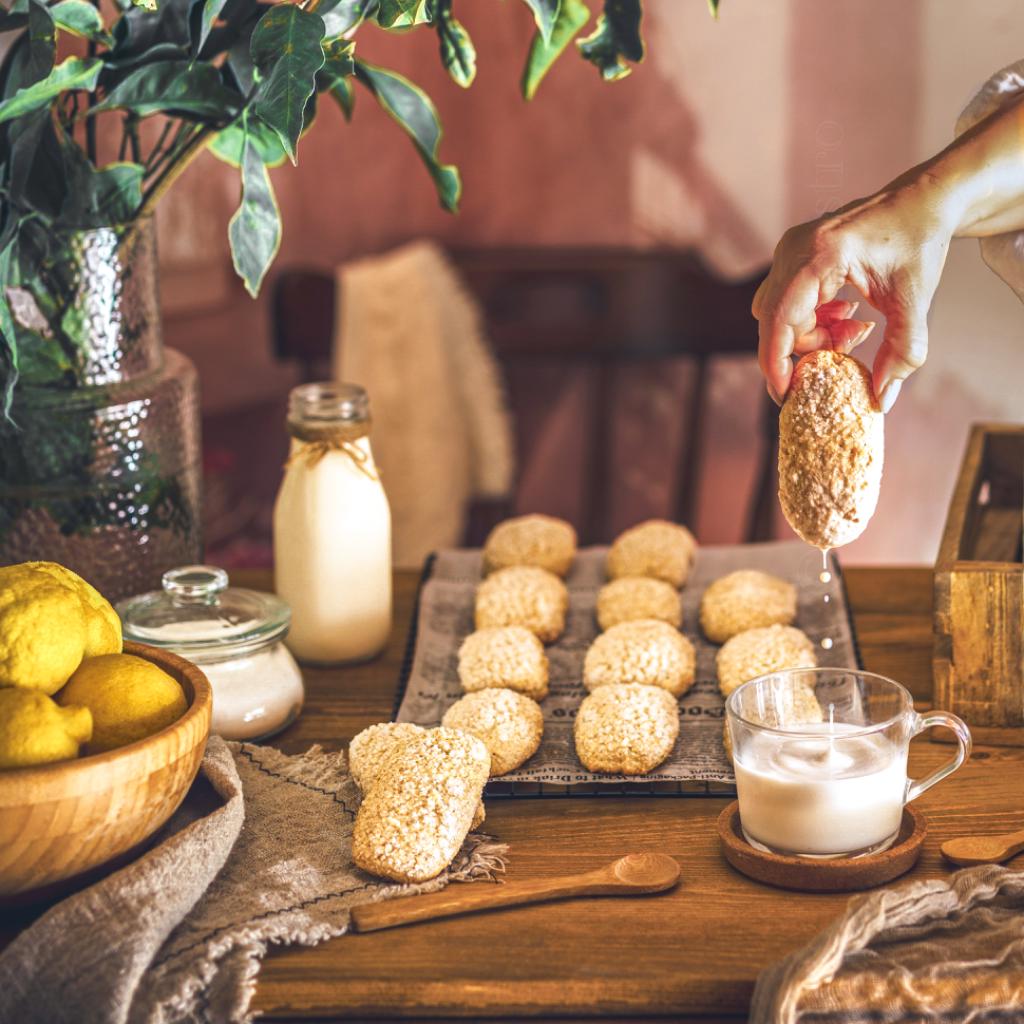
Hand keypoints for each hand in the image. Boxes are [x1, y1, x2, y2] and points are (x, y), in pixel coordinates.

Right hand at [752, 183, 952, 411]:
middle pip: (776, 321)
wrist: (922, 202)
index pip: (781, 318)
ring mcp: (790, 250)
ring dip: (811, 333)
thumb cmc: (919, 242)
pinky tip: (845, 313)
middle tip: (849, 347)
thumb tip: (880, 400)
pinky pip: (786, 301)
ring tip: (853, 326)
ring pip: (778, 313)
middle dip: (808, 346)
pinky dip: (811, 318)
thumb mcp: (915, 301)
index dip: (776, 362)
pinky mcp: (793, 255)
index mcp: (822, 254)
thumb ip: (902, 352)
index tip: (785, 394)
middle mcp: (795, 249)